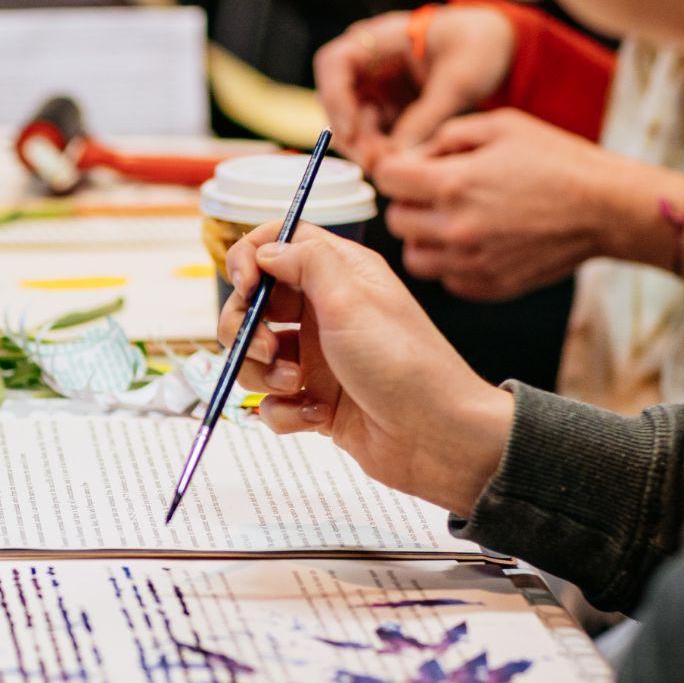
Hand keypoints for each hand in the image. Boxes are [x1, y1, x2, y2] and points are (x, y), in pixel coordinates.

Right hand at [220, 223, 514, 516]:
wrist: (437, 438)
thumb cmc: (405, 364)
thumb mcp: (352, 299)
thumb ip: (304, 262)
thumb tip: (266, 249)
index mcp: (339, 275)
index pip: (278, 244)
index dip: (251, 259)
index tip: (246, 285)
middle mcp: (325, 312)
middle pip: (254, 304)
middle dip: (246, 328)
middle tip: (266, 348)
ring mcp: (318, 358)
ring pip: (255, 356)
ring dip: (263, 373)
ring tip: (296, 385)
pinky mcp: (315, 400)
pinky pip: (272, 402)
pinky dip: (284, 412)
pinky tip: (316, 416)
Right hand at [314, 4, 515, 182]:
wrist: (497, 45)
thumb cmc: (478, 46)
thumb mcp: (459, 82)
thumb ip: (429, 118)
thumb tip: (402, 158)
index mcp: (380, 37)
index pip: (335, 64)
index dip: (335, 99)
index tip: (350, 133)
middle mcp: (368, 60)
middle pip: (336, 99)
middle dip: (352, 135)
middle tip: (375, 163)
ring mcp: (375, 84)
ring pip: (351, 120)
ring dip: (366, 146)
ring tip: (394, 165)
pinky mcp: (386, 105)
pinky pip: (372, 132)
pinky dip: (381, 149)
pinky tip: (401, 161)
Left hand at [373, 109, 638, 300]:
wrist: (605, 208)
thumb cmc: (557, 160)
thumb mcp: (500, 125)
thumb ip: (447, 137)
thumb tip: (415, 157)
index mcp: (453, 183)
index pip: (386, 179)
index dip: (398, 169)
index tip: (414, 169)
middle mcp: (455, 227)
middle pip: (395, 221)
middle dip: (410, 202)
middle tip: (439, 193)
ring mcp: (471, 262)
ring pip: (414, 257)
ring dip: (424, 238)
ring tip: (452, 221)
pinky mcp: (489, 285)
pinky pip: (446, 279)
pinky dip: (451, 263)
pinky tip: (476, 242)